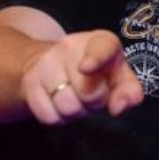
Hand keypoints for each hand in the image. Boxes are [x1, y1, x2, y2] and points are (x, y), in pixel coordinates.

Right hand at [20, 30, 143, 124]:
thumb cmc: (98, 73)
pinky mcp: (29, 82)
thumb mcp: (119, 78)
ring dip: (76, 112)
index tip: (86, 68)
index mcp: (100, 41)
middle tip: (91, 94)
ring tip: (76, 98)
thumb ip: (129, 91)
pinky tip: (58, 103)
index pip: (100, 48)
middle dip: (95, 102)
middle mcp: (70, 46)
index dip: (94, 59)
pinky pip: (48, 115)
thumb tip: (119, 107)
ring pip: (67, 106)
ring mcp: (46, 63)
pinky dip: (58, 118)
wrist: (54, 66)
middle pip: (88, 92)